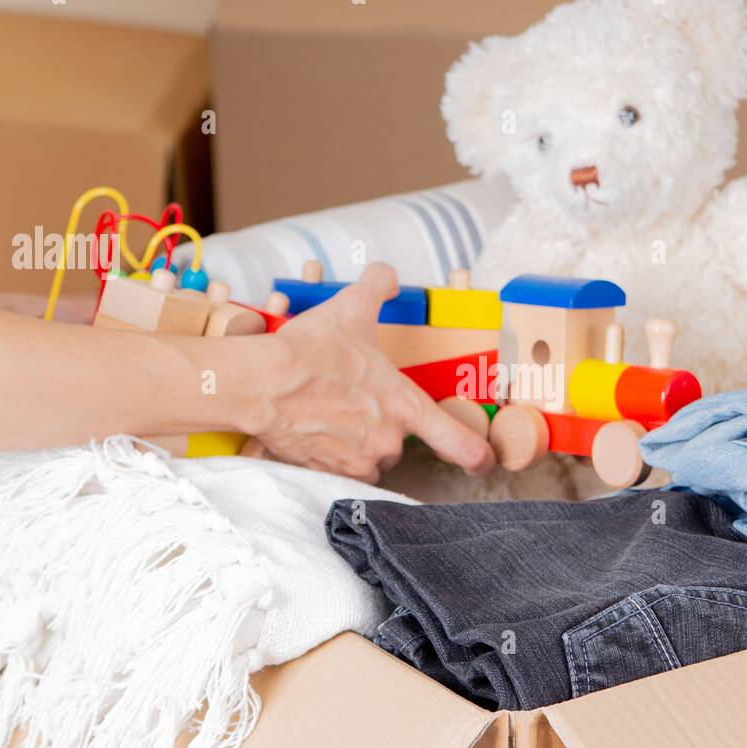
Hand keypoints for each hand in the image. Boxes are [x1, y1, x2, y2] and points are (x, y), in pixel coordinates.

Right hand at [248, 263, 495, 482]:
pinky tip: (309, 428)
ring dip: (354, 441)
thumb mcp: (351, 308)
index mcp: (404, 408)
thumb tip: (387, 274)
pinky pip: (334, 468)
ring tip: (328, 413)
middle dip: (379, 426)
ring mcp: (354, 462)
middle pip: (396, 443)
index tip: (484, 461)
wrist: (262, 383)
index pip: (456, 441)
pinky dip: (326, 452)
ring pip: (366, 458)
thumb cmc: (311, 351)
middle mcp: (386, 442)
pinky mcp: (323, 473)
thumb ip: (377, 287)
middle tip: (352, 401)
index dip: (476, 455)